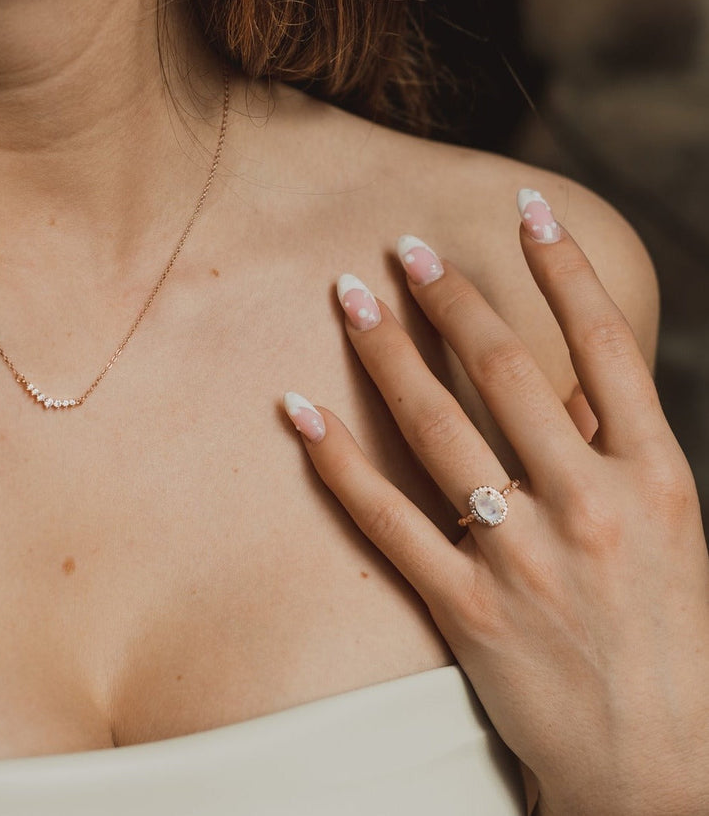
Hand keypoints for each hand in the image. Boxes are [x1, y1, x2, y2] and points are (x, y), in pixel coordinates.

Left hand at [284, 193, 708, 815]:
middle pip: (505, 370)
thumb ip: (615, 449)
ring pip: (438, 428)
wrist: (661, 763)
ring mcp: (524, 558)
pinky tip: (296, 411)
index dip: (563, 267)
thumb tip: (554, 376)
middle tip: (404, 245)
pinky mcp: (467, 609)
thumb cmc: (670, 634)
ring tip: (349, 295)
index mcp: (656, 477)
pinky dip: (336, 461)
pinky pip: (386, 519)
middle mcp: (590, 505)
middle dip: (452, 296)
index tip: (525, 207)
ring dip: (388, 352)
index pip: (605, 344)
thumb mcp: (671, 528)